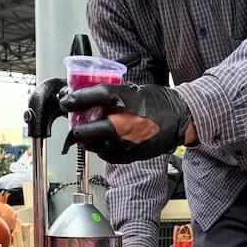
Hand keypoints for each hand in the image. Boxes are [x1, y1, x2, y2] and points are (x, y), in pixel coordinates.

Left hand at [59, 83, 191, 163]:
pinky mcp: (129, 156)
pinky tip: (104, 140)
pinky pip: (105, 155)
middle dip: (76, 127)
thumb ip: (109, 95)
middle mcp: (122, 124)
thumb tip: (86, 96)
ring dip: (86, 139)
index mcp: (124, 101)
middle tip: (75, 123)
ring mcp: (125, 143)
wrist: (179, 120)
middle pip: (85, 130)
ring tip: (89, 131)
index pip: (90, 98)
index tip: (67, 102)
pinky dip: (100, 148)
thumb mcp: (132, 90)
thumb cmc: (157, 104)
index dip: (74, 100)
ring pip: (93, 145)